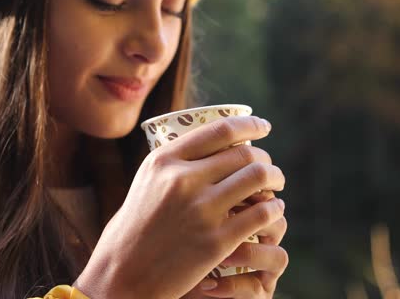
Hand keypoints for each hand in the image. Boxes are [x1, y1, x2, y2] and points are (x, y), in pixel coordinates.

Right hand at [73, 116, 284, 298]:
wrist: (123, 274)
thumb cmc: (135, 227)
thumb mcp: (146, 182)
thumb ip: (174, 164)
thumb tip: (213, 145)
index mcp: (164, 161)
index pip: (220, 130)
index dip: (250, 125)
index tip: (263, 127)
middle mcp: (183, 180)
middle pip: (243, 153)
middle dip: (264, 157)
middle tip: (268, 165)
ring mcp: (201, 210)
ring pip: (258, 177)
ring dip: (275, 177)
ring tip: (276, 184)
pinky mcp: (216, 240)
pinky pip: (261, 213)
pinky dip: (273, 207)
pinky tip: (273, 208)